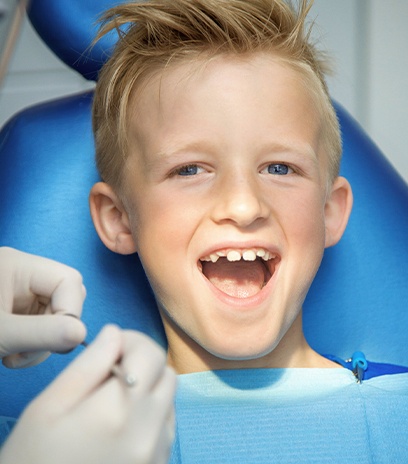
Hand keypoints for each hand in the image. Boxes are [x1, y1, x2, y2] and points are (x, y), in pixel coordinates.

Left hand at [0, 247, 85, 367]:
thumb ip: (42, 333)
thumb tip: (82, 334)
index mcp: (18, 265)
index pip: (68, 280)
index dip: (71, 311)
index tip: (61, 341)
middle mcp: (23, 273)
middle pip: (66, 295)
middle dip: (56, 326)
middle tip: (33, 349)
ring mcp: (20, 290)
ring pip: (56, 313)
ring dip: (44, 340)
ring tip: (14, 355)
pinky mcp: (16, 307)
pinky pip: (43, 323)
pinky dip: (34, 343)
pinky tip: (12, 352)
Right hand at [0, 326, 175, 463]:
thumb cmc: (33, 460)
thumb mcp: (48, 407)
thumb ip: (88, 364)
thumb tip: (114, 333)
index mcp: (119, 411)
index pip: (151, 354)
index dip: (131, 341)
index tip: (109, 348)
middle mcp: (149, 432)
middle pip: (166, 374)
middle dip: (142, 362)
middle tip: (110, 372)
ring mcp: (158, 454)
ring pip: (170, 399)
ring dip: (149, 388)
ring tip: (114, 400)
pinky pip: (167, 426)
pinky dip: (152, 414)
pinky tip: (123, 424)